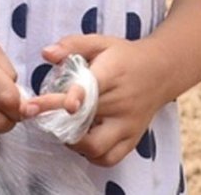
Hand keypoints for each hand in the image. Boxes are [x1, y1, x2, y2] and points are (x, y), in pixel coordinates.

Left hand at [42, 35, 166, 167]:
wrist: (161, 71)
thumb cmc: (124, 57)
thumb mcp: (100, 42)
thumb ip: (71, 45)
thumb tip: (46, 53)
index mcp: (112, 74)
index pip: (92, 88)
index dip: (75, 97)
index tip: (65, 105)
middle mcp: (121, 103)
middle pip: (86, 120)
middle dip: (57, 120)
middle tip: (39, 115)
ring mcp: (128, 125)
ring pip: (95, 147)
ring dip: (74, 141)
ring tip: (64, 127)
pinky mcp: (132, 140)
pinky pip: (108, 159)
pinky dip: (91, 154)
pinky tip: (83, 139)